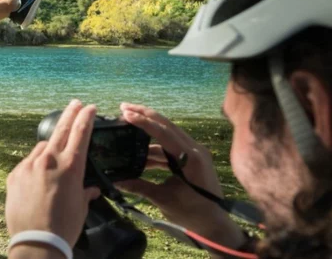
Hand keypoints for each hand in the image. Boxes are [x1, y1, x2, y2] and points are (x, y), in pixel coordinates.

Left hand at [6, 100, 100, 248]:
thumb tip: (91, 190)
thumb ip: (85, 193)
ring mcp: (29, 166)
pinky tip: (38, 180)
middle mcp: (49, 161)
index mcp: (71, 167)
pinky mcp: (14, 174)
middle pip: (61, 130)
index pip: (80, 134)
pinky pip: (28, 163)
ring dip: (50, 149)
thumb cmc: (63, 227)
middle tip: (75, 103)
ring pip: (42, 148)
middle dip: (70, 114)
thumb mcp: (81, 208)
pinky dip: (35, 166)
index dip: (86, 118)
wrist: (36, 242)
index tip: (90, 107)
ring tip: (56, 160)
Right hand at [115, 103, 245, 248]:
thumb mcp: (163, 199)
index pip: (163, 132)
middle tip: (124, 107)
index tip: (125, 113)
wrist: (215, 224)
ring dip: (149, 131)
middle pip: (167, 125)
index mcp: (191, 157)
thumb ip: (139, 186)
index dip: (143, 122)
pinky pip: (172, 146)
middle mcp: (195, 149)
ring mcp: (196, 153)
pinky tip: (140, 152)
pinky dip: (156, 147)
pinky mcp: (193, 159)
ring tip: (128, 125)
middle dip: (145, 115)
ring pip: (169, 134)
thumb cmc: (192, 213)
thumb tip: (116, 181)